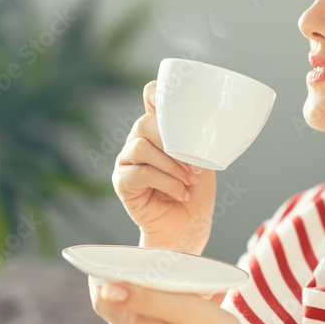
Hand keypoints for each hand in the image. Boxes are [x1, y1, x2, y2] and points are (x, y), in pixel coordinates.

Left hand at [88, 277, 258, 323]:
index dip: (100, 277)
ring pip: (130, 320)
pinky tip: (169, 306)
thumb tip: (106, 290)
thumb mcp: (184, 311)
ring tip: (155, 280)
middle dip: (118, 285)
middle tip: (136, 263)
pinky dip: (149, 313)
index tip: (110, 258)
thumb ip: (145, 299)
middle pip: (114, 309)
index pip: (101, 300)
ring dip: (136, 299)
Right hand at [112, 80, 216, 253]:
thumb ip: (196, 139)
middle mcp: (138, 142)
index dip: (157, 94)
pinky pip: (141, 172)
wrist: (187, 229)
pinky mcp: (122, 183)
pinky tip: (180, 192)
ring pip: (141, 146)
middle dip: (173, 143)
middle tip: (195, 166)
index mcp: (158, 132)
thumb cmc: (195, 193)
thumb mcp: (202, 160)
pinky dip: (166, 182)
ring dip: (171, 164)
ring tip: (188, 181)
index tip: (175, 105)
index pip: (150, 99)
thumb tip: (202, 122)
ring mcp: (127, 162)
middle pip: (144, 123)